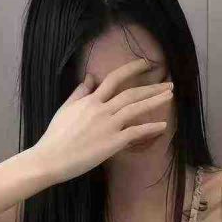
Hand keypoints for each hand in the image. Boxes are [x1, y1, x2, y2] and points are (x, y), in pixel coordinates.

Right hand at [31, 57, 173, 183]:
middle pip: (131, 93)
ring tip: (170, 96)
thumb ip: (80, 93)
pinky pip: (135, 132)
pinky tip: (162, 125)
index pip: (114, 79)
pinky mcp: (112, 142)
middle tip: (168, 83)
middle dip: (151, 87)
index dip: (132, 69)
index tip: (145, 64)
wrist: (51, 158)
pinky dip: (150, 128)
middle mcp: (101, 109)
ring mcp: (108, 125)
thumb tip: (90, 78)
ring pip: (136, 108)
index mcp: (90, 100)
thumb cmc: (56, 136)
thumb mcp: (66, 109)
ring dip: (155, 101)